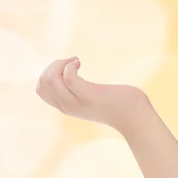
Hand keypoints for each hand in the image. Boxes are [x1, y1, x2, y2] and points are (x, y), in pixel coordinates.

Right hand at [36, 57, 151, 134]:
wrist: (136, 116)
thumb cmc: (120, 104)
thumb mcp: (95, 98)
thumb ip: (82, 92)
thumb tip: (72, 75)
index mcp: (66, 107)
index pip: (41, 89)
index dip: (48, 73)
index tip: (66, 67)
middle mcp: (68, 107)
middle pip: (43, 83)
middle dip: (53, 65)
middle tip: (71, 61)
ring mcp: (77, 102)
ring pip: (51, 80)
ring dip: (60, 63)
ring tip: (75, 61)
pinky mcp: (89, 96)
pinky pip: (68, 78)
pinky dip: (70, 66)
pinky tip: (79, 62)